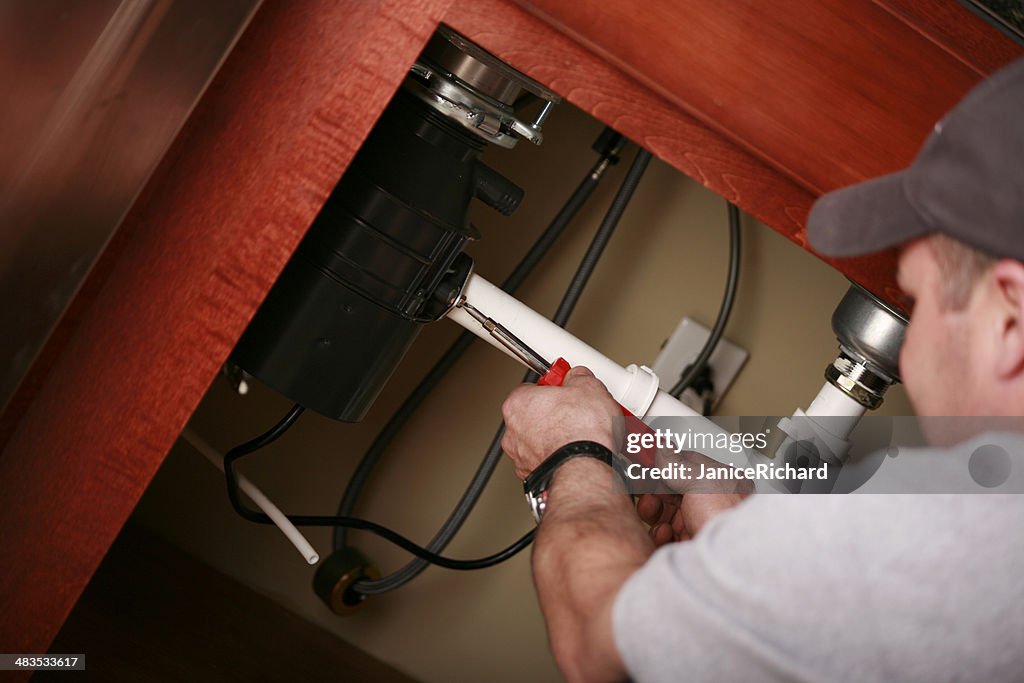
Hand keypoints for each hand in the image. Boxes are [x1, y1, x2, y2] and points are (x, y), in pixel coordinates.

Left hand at [501, 366, 620, 479]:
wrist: (586, 470)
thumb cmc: (581, 433)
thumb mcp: (588, 386)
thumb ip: (577, 377)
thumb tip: (578, 377)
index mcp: (518, 404)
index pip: (532, 388)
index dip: (553, 387)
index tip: (566, 388)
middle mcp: (513, 433)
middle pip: (535, 415)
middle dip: (557, 414)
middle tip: (578, 412)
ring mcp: (522, 458)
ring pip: (542, 442)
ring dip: (559, 438)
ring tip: (585, 435)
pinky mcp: (536, 477)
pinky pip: (550, 461)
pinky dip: (562, 458)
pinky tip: (581, 453)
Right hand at [635, 449, 750, 543]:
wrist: (730, 563)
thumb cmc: (728, 521)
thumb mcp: (701, 481)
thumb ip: (678, 463)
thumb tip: (663, 447)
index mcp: (723, 483)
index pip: (687, 467)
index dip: (664, 465)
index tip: (644, 463)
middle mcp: (714, 506)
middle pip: (674, 493)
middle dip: (655, 491)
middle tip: (643, 490)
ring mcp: (702, 528)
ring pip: (668, 516)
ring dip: (655, 513)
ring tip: (652, 512)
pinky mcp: (691, 548)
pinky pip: (667, 538)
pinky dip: (659, 533)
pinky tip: (663, 532)